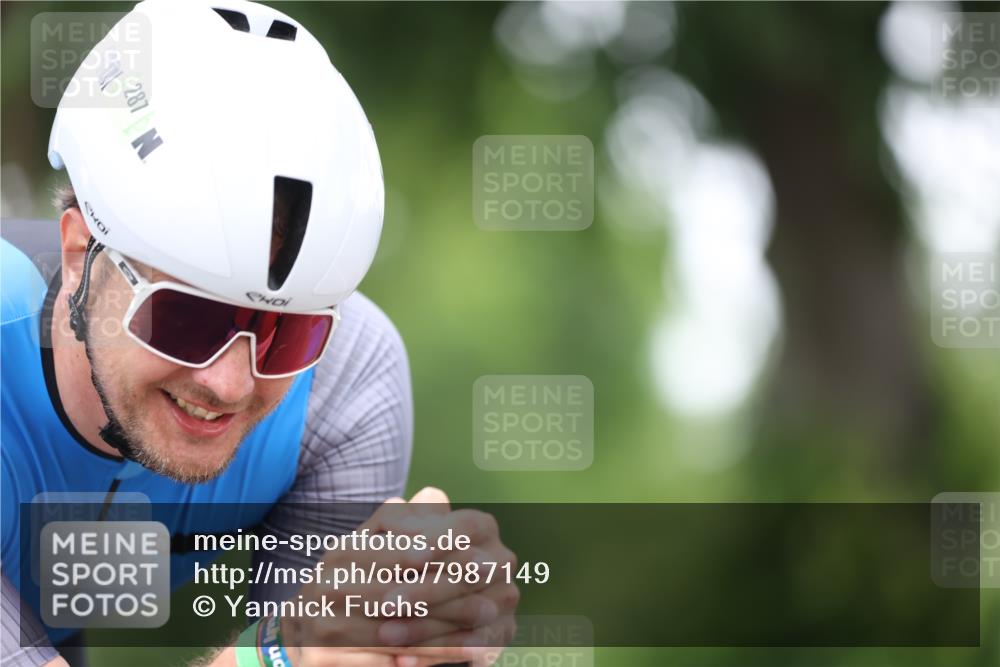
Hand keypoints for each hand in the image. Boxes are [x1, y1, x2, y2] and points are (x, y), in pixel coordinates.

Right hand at [283, 492, 495, 665]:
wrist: (302, 642)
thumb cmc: (349, 588)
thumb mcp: (370, 551)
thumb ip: (402, 527)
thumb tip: (435, 494)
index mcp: (339, 555)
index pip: (387, 545)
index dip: (431, 542)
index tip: (473, 544)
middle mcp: (326, 588)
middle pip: (395, 585)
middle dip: (448, 581)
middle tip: (492, 573)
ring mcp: (323, 629)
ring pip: (396, 626)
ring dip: (447, 621)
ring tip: (489, 612)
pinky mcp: (327, 661)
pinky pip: (388, 661)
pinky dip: (429, 656)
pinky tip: (466, 651)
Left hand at [373, 488, 519, 666]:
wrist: (422, 599)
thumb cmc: (407, 559)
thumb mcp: (402, 536)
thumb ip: (404, 518)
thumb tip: (413, 499)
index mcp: (482, 527)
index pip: (465, 528)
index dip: (439, 541)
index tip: (409, 557)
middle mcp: (501, 560)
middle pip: (466, 574)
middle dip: (423, 591)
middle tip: (385, 604)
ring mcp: (505, 598)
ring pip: (467, 613)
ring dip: (424, 627)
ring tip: (385, 635)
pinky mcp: (501, 632)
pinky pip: (470, 647)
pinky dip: (435, 654)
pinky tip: (402, 661)